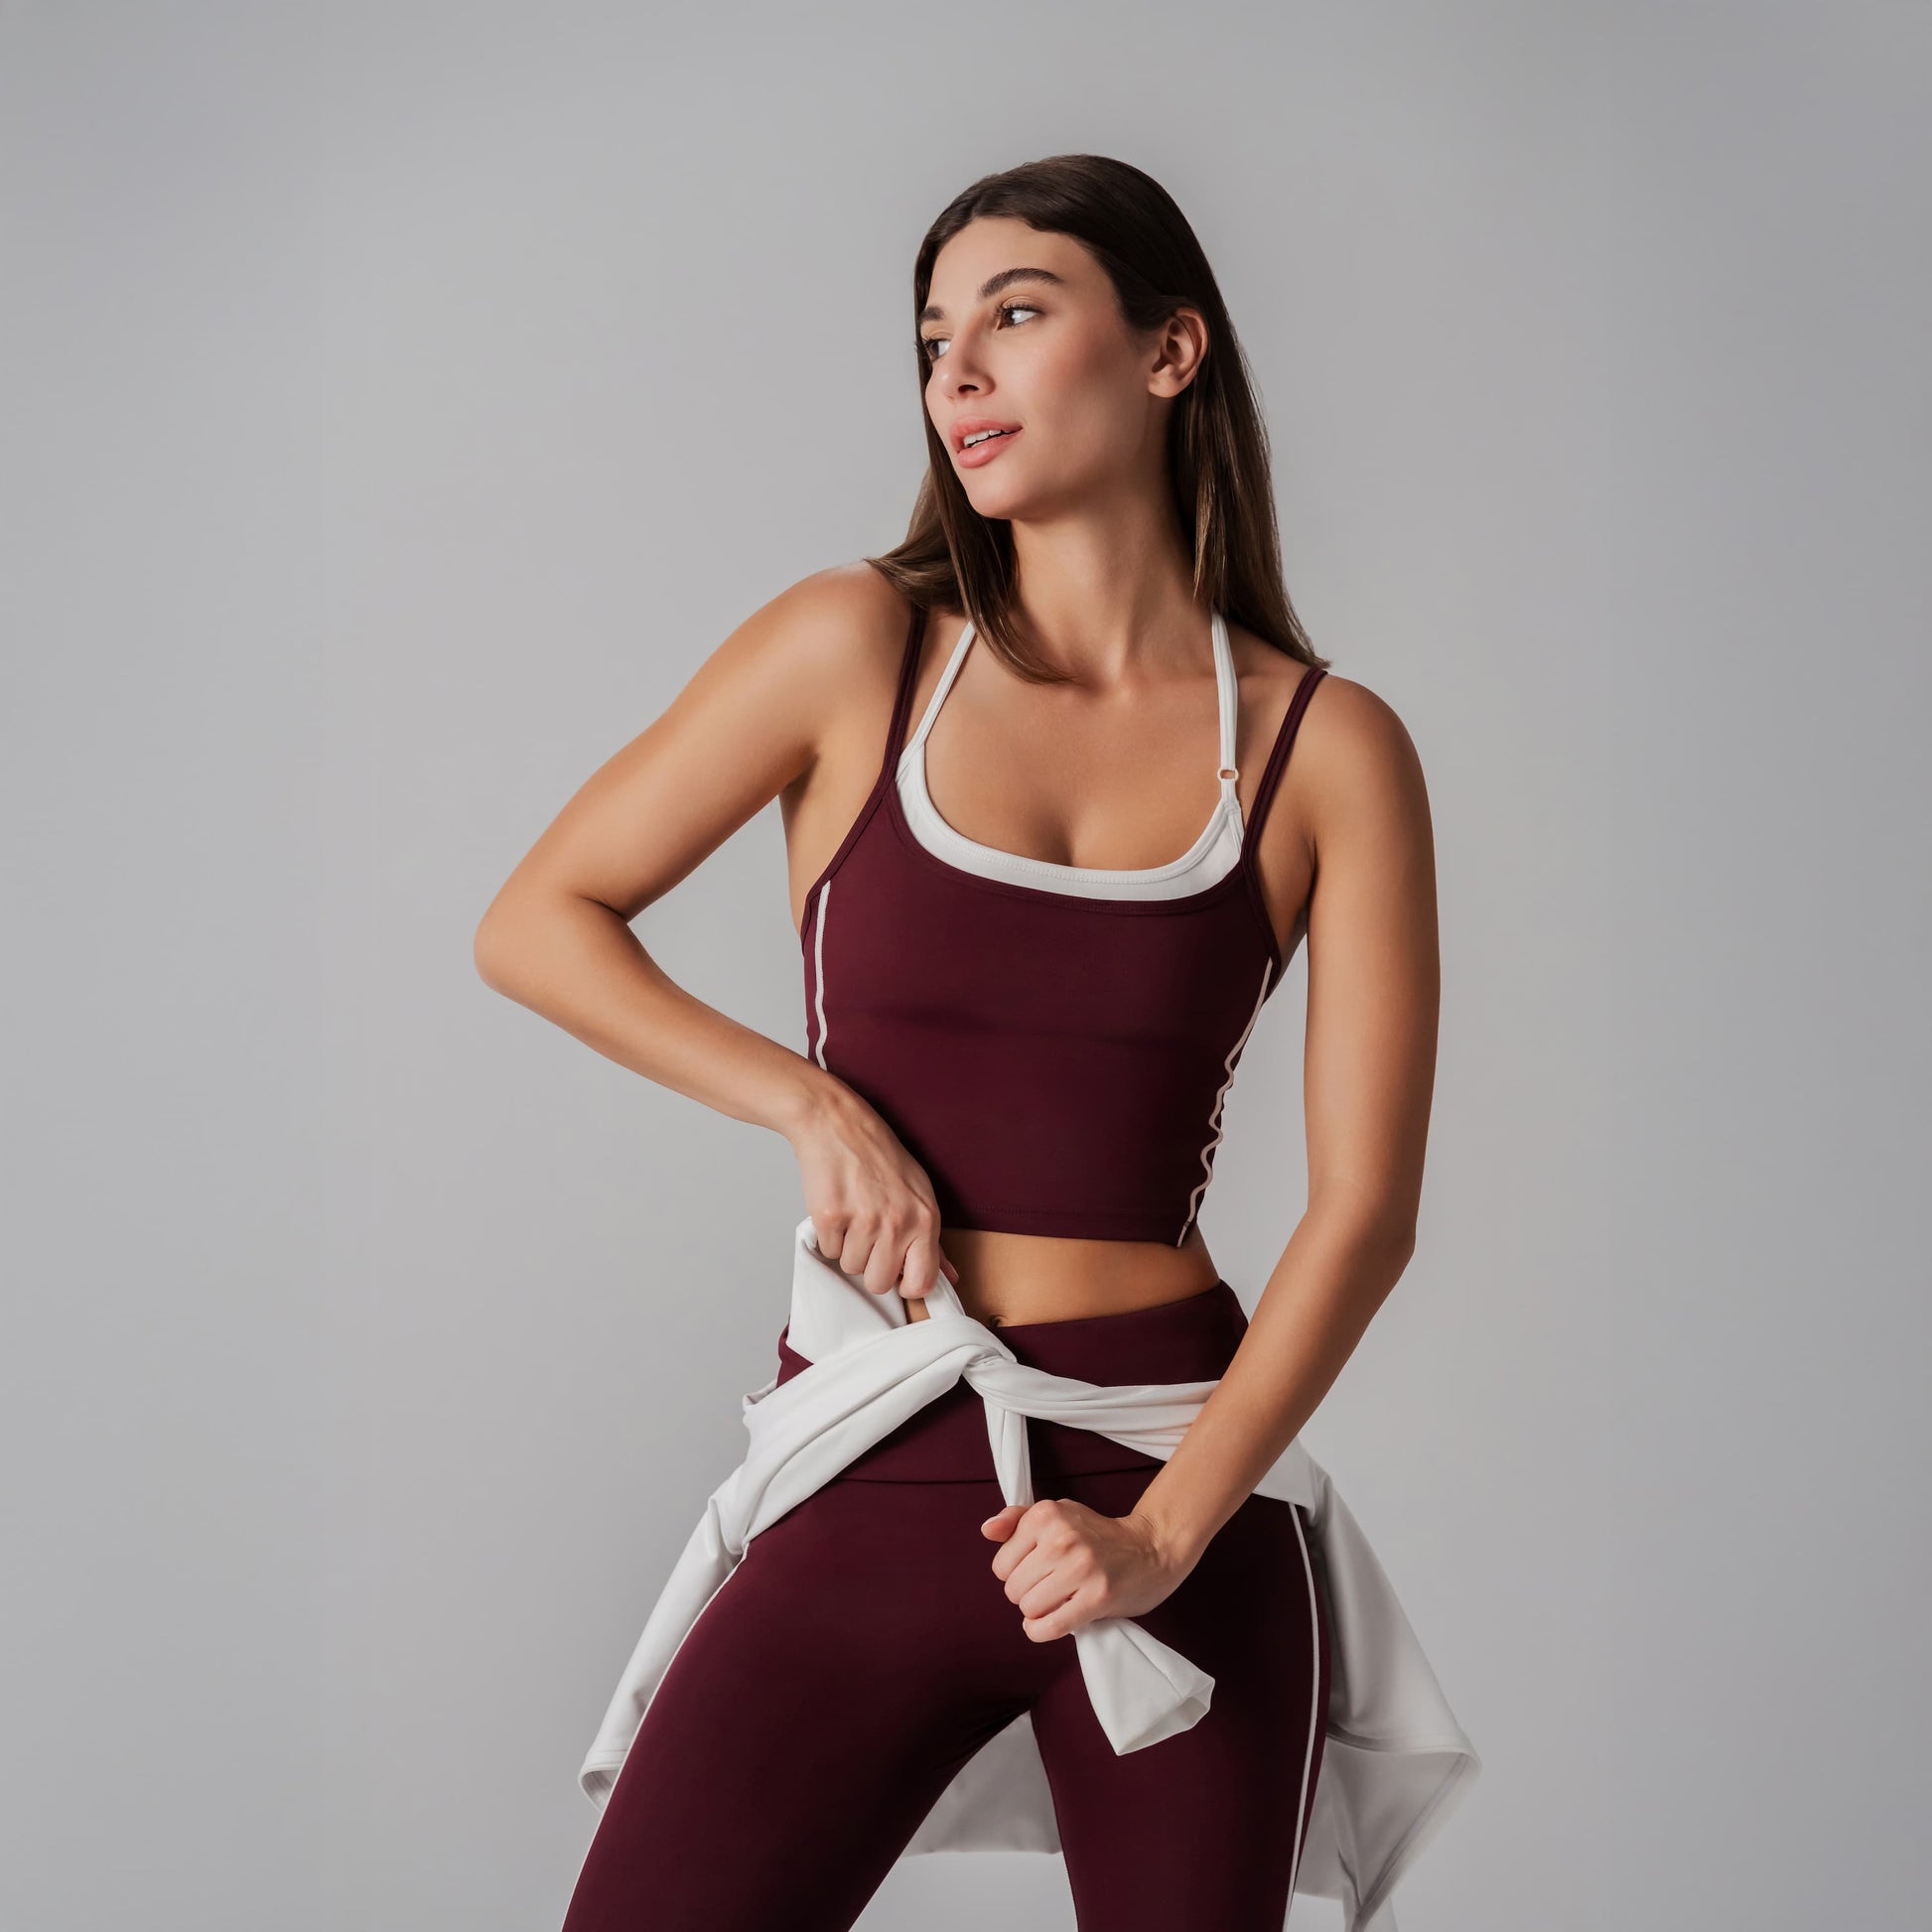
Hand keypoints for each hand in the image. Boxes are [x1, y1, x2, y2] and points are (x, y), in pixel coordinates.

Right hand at [787, 1079, 958, 1304]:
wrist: (838, 1124)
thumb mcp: (919, 1193)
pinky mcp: (831, 1217)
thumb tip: (949, 1276)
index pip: (922, 1283)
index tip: (896, 1270)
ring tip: (853, 1213)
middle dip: (871, 1264)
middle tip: (869, 1231)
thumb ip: (933, 1241)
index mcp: (925, 1219)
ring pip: (851, 1267)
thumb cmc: (879, 1156)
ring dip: (848, 1246)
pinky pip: (829, 1251)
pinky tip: (837, 1207)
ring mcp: (864, 1221)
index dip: (905, 1283)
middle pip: (880, 1283)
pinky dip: (829, 1235)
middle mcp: (898, 1223)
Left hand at [980, 1499, 1193, 1640]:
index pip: (1001, 1565)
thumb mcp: (1058, 1514)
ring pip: (1029, 1609)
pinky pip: (1050, 1626)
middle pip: (1013, 1589)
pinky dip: (1041, 1631)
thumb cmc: (1097, 1534)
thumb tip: (986, 1530)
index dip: (1014, 1573)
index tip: (1035, 1570)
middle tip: (1050, 1587)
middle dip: (1026, 1594)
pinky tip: (1049, 1623)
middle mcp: (1062, 1538)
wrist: (1150, 1549)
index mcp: (1047, 1514)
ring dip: (1038, 1612)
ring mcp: (1080, 1568)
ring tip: (1057, 1600)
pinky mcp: (1097, 1597)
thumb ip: (1017, 1520)